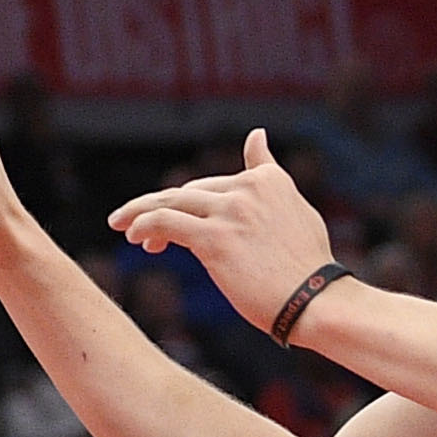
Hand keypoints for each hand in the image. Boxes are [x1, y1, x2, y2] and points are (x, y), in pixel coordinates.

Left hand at [104, 127, 339, 326]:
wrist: (316, 302)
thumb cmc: (308, 266)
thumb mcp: (294, 207)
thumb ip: (269, 172)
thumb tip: (256, 134)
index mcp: (267, 179)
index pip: (211, 184)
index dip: (186, 201)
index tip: (169, 216)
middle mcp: (247, 189)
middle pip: (186, 192)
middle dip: (157, 207)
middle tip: (130, 223)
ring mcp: (230, 212)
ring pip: (170, 203)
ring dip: (139, 213)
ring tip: (120, 225)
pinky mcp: (214, 239)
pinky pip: (165, 223)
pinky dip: (143, 226)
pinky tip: (134, 237)